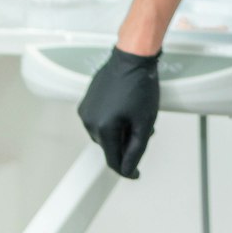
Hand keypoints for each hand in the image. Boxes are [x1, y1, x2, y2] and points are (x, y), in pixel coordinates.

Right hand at [78, 46, 160, 178]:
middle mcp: (89, 121)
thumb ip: (136, 150)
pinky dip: (112, 121)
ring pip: (104, 134)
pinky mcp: (87, 100)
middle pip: (109, 146)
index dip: (126, 169)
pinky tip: (126, 110)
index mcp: (103, 129)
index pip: (113, 160)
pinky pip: (99, 120)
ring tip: (136, 119)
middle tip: (144, 133)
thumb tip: (128, 169)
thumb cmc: (140, 86)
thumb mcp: (145, 123)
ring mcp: (86, 110)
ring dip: (119, 132)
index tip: (136, 174)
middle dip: (126, 144)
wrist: (132, 58)